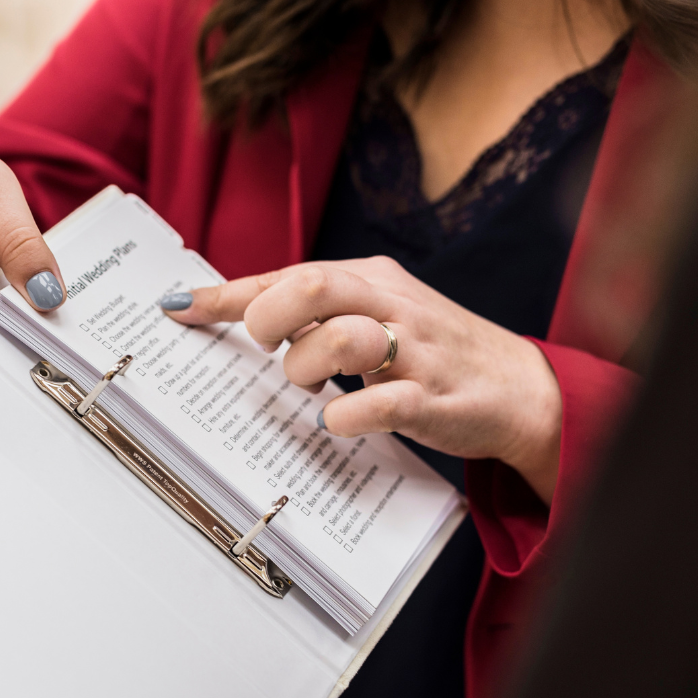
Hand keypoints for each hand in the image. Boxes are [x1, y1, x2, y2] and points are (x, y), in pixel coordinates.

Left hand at [164, 258, 562, 502]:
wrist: (519, 388)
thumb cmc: (431, 354)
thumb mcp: (378, 315)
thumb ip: (320, 313)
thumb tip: (248, 315)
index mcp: (371, 280)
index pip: (287, 275)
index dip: (227, 294)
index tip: (178, 306)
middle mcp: (390, 304)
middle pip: (312, 285)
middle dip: (269, 317)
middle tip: (266, 347)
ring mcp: (414, 351)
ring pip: (341, 338)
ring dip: (306, 368)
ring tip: (311, 388)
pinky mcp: (432, 398)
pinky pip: (380, 401)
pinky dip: (346, 415)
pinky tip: (339, 422)